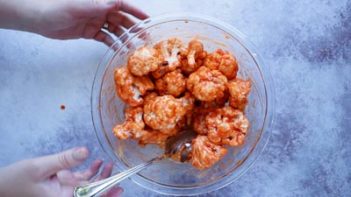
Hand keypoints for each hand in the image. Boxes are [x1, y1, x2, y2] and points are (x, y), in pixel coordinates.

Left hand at [0, 0, 147, 45]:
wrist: (40, 19)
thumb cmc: (56, 8)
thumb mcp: (78, 6)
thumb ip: (98, 5)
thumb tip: (117, 2)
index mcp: (99, 2)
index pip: (122, 5)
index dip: (135, 12)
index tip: (147, 19)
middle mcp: (100, 10)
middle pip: (121, 19)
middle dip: (134, 28)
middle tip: (144, 37)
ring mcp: (95, 21)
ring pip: (115, 30)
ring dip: (124, 38)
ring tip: (134, 47)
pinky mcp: (89, 32)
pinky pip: (105, 38)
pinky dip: (112, 44)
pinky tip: (119, 50)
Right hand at [0, 147, 122, 196]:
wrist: (2, 186)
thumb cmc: (16, 180)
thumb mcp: (40, 167)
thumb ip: (64, 159)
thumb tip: (86, 151)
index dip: (106, 193)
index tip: (119, 187)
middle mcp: (66, 196)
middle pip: (92, 192)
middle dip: (106, 182)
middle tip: (118, 171)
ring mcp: (65, 191)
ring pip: (88, 186)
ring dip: (99, 176)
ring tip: (108, 163)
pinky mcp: (62, 185)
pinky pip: (80, 181)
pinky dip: (89, 172)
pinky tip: (97, 162)